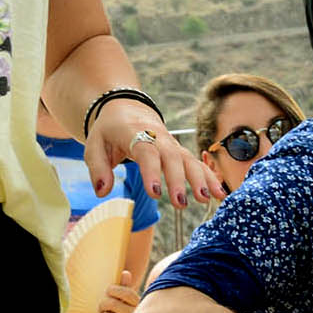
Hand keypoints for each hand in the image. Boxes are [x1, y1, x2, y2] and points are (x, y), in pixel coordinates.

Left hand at [84, 99, 220, 207]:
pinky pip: (196, 163)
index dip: (151, 171)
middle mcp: (158, 137)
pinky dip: (208, 176)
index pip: (146, 152)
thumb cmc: (109, 130)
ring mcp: (171, 143)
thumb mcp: (94, 145)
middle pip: (172, 157)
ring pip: (188, 159)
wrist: (126, 108)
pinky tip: (218, 193)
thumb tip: (103, 192)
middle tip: (181, 203)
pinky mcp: (179, 151)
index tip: (155, 193)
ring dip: (199, 179)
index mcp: (135, 133)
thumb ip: (97, 168)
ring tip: (207, 199)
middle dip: (178, 180)